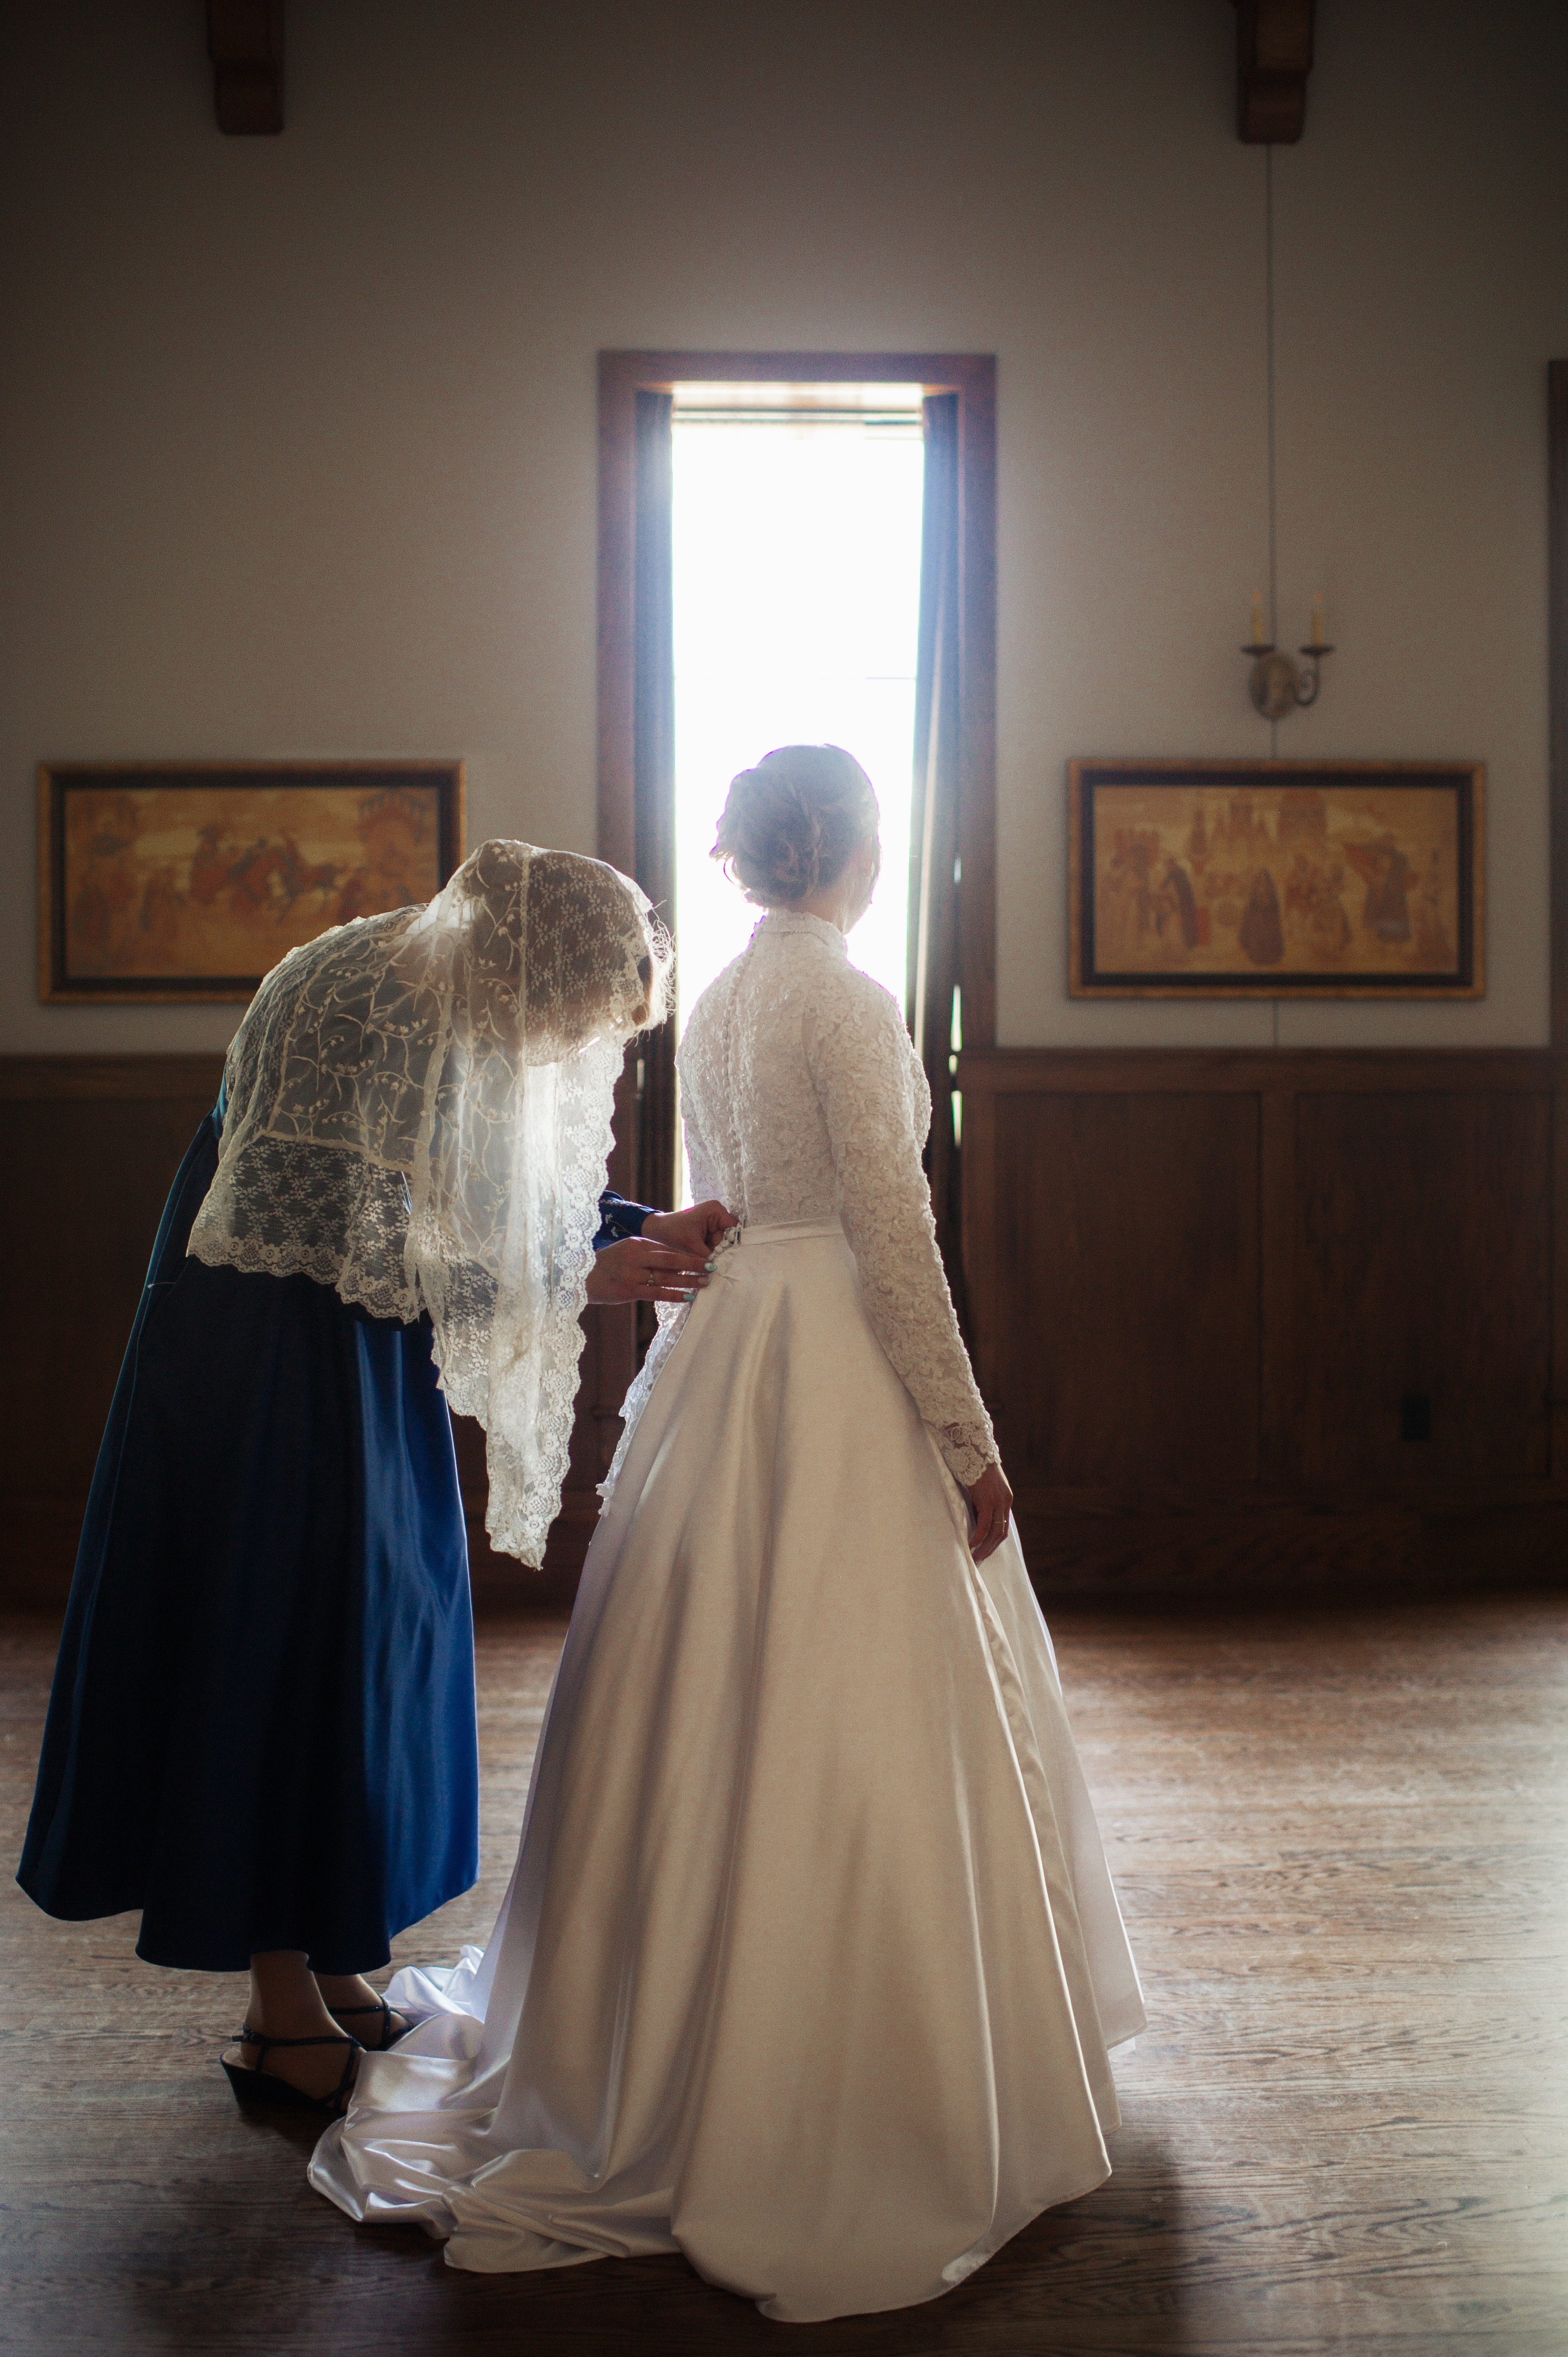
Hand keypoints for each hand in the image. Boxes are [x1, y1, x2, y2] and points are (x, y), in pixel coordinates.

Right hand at [585, 1235, 715, 1307]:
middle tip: (711, 1267)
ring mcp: (632, 1274)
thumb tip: (675, 1261)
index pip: (668, 1248)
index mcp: (636, 1243)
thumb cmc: (608, 1264)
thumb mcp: (626, 1251)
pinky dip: (674, 1295)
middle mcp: (635, 1256)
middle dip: (693, 1264)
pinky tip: (687, 1297)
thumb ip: (648, 1254)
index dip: (688, 1254)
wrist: (581, 1278)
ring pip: (666, 1277)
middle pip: (671, 1260)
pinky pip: (657, 1293)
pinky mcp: (629, 1290)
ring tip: (704, 1283)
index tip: (704, 1257)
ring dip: (688, 1281)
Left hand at [640, 1200, 735, 1255]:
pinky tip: (704, 1255)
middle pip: (729, 1235)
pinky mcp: (709, 1229)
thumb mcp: (692, 1245)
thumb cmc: (672, 1232)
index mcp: (716, 1210)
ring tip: (704, 1256)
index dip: (732, 1242)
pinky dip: (711, 1250)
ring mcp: (714, 1221)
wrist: (657, 1230)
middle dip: (721, 1248)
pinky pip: (716, 1242)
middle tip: (712, 1258)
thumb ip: (709, 1256)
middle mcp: (718, 1213)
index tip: (726, 1256)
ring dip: (715, 1250)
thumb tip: (721, 1268)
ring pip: (723, 1241)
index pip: (734, 1227)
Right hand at [965, 1461, 1012, 1561]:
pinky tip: (971, 1544)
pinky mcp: (988, 1500)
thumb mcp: (981, 1486)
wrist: (973, 1447)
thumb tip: (973, 1517)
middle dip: (990, 1548)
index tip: (984, 1549)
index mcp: (1006, 1498)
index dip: (994, 1540)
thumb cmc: (973, 1464)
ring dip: (985, 1547)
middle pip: (1001, 1532)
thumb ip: (980, 1501)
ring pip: (995, 1531)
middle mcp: (1005, 1501)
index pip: (1003, 1524)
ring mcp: (998, 1501)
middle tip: (979, 1558)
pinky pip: (984, 1525)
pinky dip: (978, 1537)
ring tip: (975, 1557)